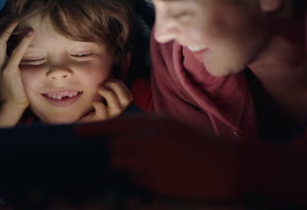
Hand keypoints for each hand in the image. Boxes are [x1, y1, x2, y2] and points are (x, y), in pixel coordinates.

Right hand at [0, 21, 33, 110]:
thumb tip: (17, 43)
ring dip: (9, 28)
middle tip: (13, 14)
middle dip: (2, 23)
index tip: (8, 16)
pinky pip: (15, 52)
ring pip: (0, 41)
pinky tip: (30, 33)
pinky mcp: (8, 70)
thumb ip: (8, 56)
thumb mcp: (6, 69)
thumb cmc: (11, 86)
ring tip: (17, 18)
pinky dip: (23, 41)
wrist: (9, 104)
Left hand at [76, 115, 245, 201]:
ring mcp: (154, 163)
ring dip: (128, 169)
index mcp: (156, 123)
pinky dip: (143, 181)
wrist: (230, 165)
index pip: (115, 125)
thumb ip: (149, 131)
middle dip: (114, 155)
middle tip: (124, 158)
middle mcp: (150, 140)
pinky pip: (139, 183)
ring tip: (150, 168)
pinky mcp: (159, 183)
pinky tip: (163, 178)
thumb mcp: (175, 128)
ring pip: (124, 167)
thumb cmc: (203, 144)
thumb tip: (123, 140)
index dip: (94, 129)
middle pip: (115, 150)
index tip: (77, 132)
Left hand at [78, 79, 132, 122]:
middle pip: (127, 99)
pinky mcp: (97, 121)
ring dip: (108, 94)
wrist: (75, 114)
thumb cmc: (87, 99)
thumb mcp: (99, 89)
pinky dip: (98, 103)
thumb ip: (106, 83)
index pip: (129, 96)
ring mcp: (108, 117)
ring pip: (118, 108)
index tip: (108, 80)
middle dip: (117, 87)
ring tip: (99, 90)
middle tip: (104, 84)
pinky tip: (92, 100)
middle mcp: (115, 111)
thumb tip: (114, 69)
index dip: (121, 85)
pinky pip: (103, 113)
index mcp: (117, 103)